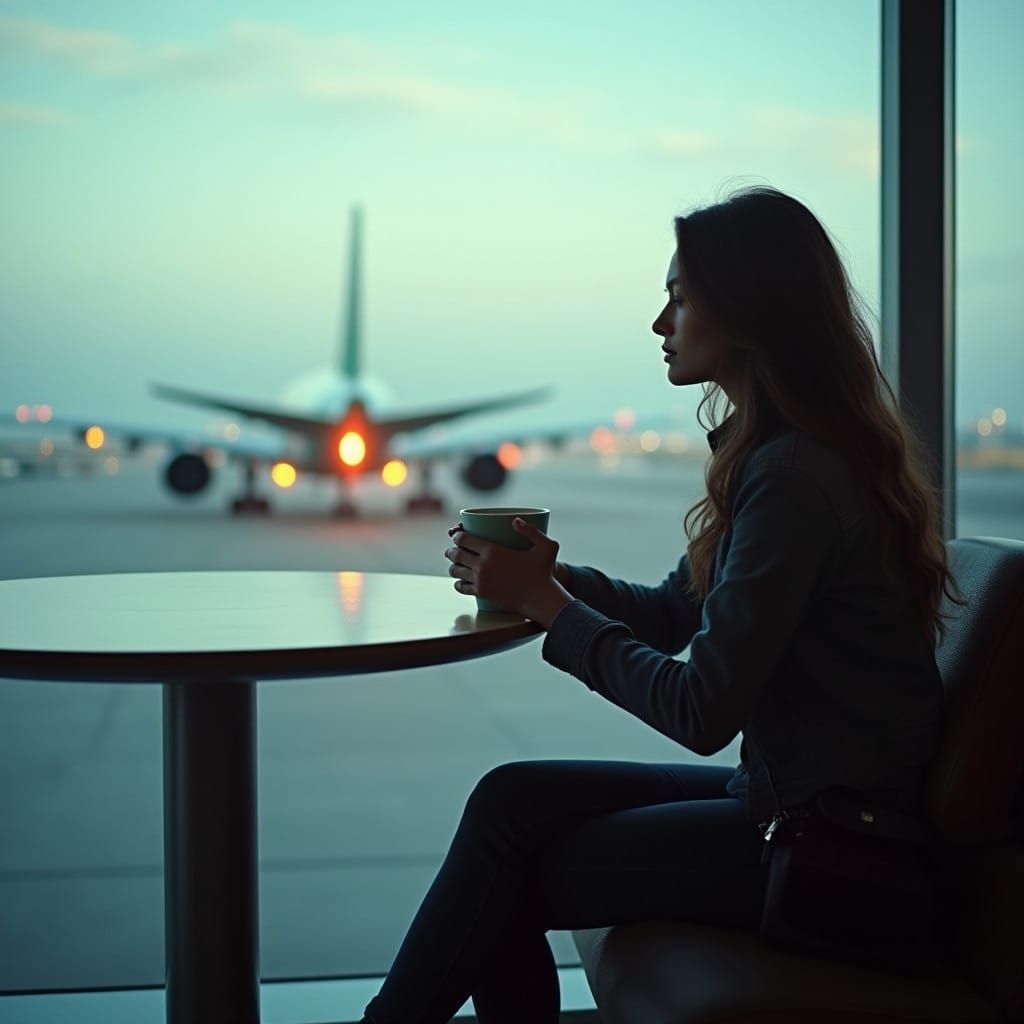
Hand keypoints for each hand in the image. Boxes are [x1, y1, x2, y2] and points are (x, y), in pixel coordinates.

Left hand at [445, 518, 565, 620]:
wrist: (539, 599)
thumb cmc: (544, 572)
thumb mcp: (546, 546)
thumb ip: (531, 530)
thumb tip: (515, 520)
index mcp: (492, 550)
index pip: (464, 539)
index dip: (457, 535)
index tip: (458, 535)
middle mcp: (482, 565)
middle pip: (456, 554)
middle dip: (451, 550)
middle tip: (453, 549)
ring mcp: (480, 581)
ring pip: (455, 571)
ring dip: (453, 565)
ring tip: (456, 563)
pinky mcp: (481, 594)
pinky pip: (461, 587)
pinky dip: (458, 582)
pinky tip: (460, 580)